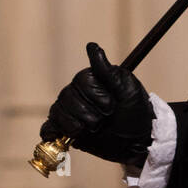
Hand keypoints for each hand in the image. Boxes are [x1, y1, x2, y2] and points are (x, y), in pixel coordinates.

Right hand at [41, 42, 153, 165]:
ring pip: (58, 111)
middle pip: (67, 96)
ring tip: (93, 130)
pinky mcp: (67, 130)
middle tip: (104, 120)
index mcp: (92, 80)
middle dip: (87, 113)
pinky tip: (64, 135)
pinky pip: (50, 126)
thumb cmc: (135, 111)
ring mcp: (71, 111)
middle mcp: (78, 93)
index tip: (112, 105)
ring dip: (76, 124)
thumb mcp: (127, 88)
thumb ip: (106, 71)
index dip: (95, 95)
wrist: (137, 141)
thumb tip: (92, 46)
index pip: (81, 81)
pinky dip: (54, 131)